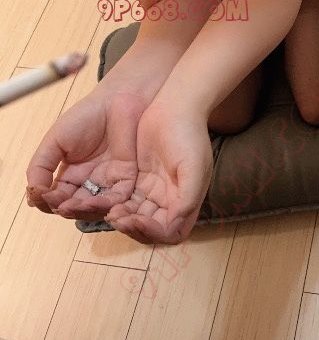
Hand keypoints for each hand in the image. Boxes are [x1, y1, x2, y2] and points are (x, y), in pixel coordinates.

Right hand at [26, 91, 147, 219]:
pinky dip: (108, 205)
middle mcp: (89, 183)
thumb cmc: (85, 117)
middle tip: (60, 205)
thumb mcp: (55, 141)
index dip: (48, 201)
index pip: (56, 198)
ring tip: (74, 206)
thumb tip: (32, 192)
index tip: (41, 196)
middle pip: (76, 207)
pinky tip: (96, 203)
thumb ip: (41, 166)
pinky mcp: (128, 179)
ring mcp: (109, 182)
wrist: (117, 102)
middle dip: (67, 208)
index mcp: (70, 176)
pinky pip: (119, 198)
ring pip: (97, 206)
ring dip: (85, 209)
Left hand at [106, 101, 212, 243]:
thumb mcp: (194, 167)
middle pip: (150, 229)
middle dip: (133, 227)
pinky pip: (124, 200)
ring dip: (121, 219)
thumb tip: (175, 223)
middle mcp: (170, 202)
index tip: (137, 220)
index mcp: (186, 203)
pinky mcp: (137, 181)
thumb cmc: (189, 136)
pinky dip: (114, 205)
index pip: (170, 232)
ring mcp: (152, 192)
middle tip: (116, 217)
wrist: (175, 107)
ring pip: (134, 217)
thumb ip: (188, 197)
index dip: (153, 233)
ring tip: (109, 211)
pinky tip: (103, 201)